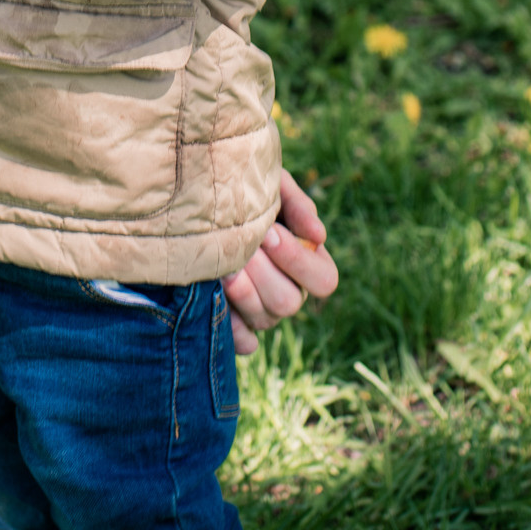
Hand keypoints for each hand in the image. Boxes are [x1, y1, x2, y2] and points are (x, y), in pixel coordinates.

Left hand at [223, 172, 336, 355]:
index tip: (268, 232)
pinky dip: (232, 328)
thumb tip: (318, 235)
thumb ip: (298, 206)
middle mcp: (292, 293)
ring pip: (265, 319)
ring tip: (222, 266)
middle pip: (290, 302)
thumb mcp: (275, 188)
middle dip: (263, 273)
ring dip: (243, 292)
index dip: (297, 259)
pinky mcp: (239, 325)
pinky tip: (218, 301)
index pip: (324, 280)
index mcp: (311, 264)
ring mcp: (265, 313)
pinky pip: (244, 341)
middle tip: (240, 249)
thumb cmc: (248, 193)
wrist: (206, 204)